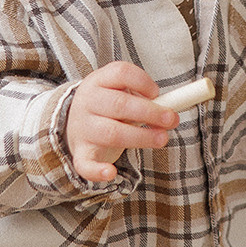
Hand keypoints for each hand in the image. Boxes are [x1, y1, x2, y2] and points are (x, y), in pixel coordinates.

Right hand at [65, 62, 178, 183]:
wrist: (73, 123)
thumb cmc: (108, 106)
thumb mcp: (120, 92)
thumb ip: (144, 97)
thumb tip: (172, 109)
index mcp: (99, 81)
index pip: (120, 73)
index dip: (142, 81)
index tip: (157, 93)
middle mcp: (88, 102)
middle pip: (119, 104)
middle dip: (149, 112)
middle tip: (172, 119)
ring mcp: (83, 128)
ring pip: (111, 133)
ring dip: (141, 137)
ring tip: (162, 139)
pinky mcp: (80, 152)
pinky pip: (85, 163)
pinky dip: (97, 170)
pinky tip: (111, 173)